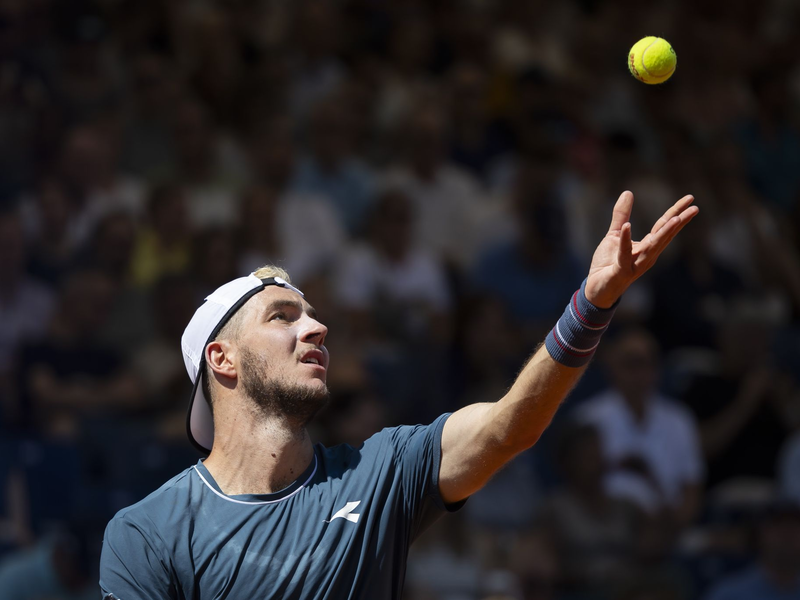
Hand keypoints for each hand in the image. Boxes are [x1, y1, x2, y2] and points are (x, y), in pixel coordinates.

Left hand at [585, 191, 697, 307]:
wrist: (596, 288)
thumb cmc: (608, 263)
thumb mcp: (615, 235)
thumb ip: (621, 215)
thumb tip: (628, 192)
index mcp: (647, 246)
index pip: (664, 226)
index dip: (677, 211)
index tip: (691, 198)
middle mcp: (647, 255)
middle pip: (665, 235)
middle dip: (680, 221)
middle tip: (694, 208)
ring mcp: (636, 264)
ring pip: (653, 247)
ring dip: (664, 233)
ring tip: (675, 218)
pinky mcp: (622, 270)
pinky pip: (625, 254)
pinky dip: (626, 240)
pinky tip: (628, 226)